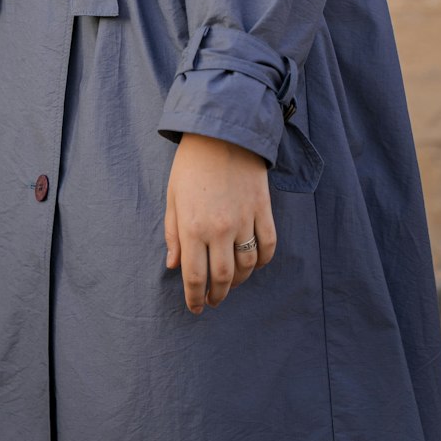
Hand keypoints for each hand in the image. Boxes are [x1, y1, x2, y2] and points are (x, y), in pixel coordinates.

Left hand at [164, 132, 276, 313]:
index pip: (195, 277)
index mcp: (193, 227)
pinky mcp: (263, 210)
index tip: (195, 308)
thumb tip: (173, 266)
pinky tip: (254, 265)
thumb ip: (172, 234)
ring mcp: (245, 221)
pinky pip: (268, 246)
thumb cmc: (191, 165)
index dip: (195, 298)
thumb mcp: (172, 198)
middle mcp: (220, 229)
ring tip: (231, 284)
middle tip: (212, 301)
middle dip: (217, 295)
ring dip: (239, 281)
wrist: (222, 132)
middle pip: (224, 278)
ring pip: (248, 266)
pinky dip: (262, 261)